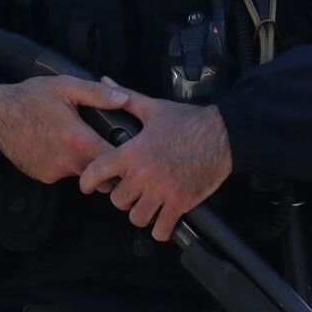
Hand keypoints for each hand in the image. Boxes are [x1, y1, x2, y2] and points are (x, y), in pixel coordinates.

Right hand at [0, 77, 126, 184]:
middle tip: (109, 149)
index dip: (125, 158)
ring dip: (86, 164)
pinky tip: (59, 147)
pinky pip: (64, 174)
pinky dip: (67, 165)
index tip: (130, 151)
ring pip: (82, 174)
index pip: (113, 160)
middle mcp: (67, 162)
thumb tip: (124, 99)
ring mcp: (54, 172)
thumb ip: (97, 93)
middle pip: (102, 175)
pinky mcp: (43, 177)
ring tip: (79, 142)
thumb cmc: (31, 97)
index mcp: (77, 139)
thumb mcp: (65, 86)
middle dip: (109, 167)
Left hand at [78, 92, 231, 242]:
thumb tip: (106, 81)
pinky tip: (163, 219)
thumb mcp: (154, 108)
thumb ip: (127, 98)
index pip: (98, 171)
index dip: (87, 182)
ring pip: (136, 218)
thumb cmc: (188, 121)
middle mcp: (144, 174)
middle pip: (117, 200)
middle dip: (123, 197)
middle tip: (132, 191)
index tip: (87, 186)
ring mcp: (163, 191)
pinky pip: (161, 229)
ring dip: (140, 213)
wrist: (224, 135)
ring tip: (147, 205)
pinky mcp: (181, 203)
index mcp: (134, 151)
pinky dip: (160, 229)